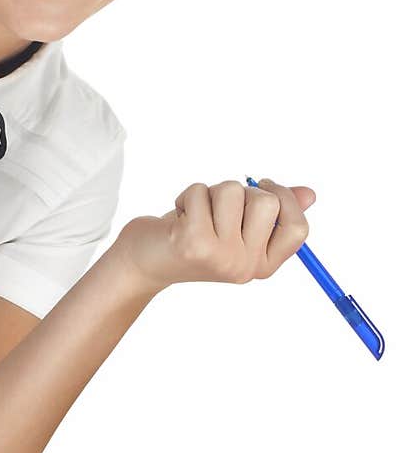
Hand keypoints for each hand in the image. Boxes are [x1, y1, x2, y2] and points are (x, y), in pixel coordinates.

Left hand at [111, 176, 315, 294]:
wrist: (143, 262)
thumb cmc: (192, 236)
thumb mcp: (235, 225)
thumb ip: (272, 212)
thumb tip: (309, 193)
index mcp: (262, 264)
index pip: (298, 228)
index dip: (286, 198)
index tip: (264, 186)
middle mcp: (246, 266)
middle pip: (267, 202)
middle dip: (241, 191)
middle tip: (218, 208)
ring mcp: (222, 256)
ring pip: (233, 191)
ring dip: (210, 192)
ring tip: (195, 214)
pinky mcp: (195, 243)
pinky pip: (202, 191)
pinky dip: (188, 195)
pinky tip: (178, 216)